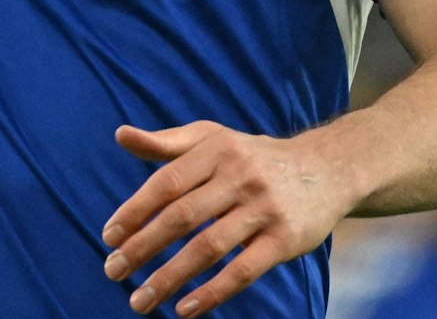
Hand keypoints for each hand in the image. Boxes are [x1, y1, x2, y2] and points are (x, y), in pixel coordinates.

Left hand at [100, 123, 358, 314]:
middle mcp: (240, 176)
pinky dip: (212, 292)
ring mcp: (264, 208)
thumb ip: (167, 143)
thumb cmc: (253, 156)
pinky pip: (243, 270)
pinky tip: (185, 309)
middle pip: (182, 217)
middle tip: (113, 271)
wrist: (327, 168)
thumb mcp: (213, 138)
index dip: (135, 211)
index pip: (166, 183)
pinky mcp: (285, 239)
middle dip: (143, 247)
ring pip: (208, 248)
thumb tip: (120, 135)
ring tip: (140, 299)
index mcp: (216, 149)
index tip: (108, 237)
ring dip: (170, 277)